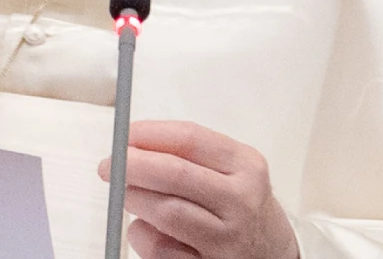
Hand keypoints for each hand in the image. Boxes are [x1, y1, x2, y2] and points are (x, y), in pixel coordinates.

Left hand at [98, 119, 299, 258]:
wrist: (272, 252)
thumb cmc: (244, 206)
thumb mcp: (236, 171)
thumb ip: (193, 156)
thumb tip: (137, 143)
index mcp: (246, 166)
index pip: (191, 139)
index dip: (151, 134)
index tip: (126, 135)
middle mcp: (240, 200)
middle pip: (176, 174)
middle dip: (133, 166)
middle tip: (110, 165)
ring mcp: (226, 237)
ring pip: (166, 212)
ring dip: (136, 200)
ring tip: (127, 194)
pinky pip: (161, 250)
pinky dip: (143, 235)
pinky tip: (145, 227)